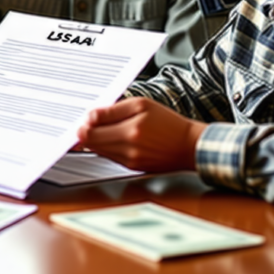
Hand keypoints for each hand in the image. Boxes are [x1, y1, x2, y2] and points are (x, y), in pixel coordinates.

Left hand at [77, 96, 206, 172]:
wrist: (189, 146)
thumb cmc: (169, 123)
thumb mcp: (142, 105)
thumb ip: (114, 110)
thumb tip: (90, 117)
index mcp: (130, 132)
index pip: (90, 133)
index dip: (83, 124)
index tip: (87, 118)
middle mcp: (128, 150)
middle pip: (91, 144)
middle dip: (88, 132)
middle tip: (94, 122)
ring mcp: (129, 161)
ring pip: (99, 151)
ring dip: (98, 139)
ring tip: (111, 127)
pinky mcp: (132, 167)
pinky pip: (111, 156)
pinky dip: (109, 146)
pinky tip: (120, 137)